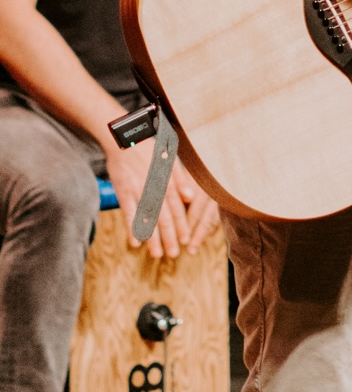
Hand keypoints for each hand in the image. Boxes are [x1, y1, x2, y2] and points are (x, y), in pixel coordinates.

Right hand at [106, 142, 218, 258]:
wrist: (124, 137)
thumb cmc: (147, 147)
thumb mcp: (169, 157)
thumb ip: (179, 178)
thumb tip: (189, 197)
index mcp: (166, 180)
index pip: (176, 207)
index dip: (182, 224)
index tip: (187, 240)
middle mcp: (154, 186)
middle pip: (163, 216)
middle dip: (170, 237)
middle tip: (174, 254)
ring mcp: (138, 190)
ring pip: (148, 218)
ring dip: (153, 238)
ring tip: (157, 254)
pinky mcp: (123, 190)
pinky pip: (128, 212)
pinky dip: (132, 227)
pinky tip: (136, 242)